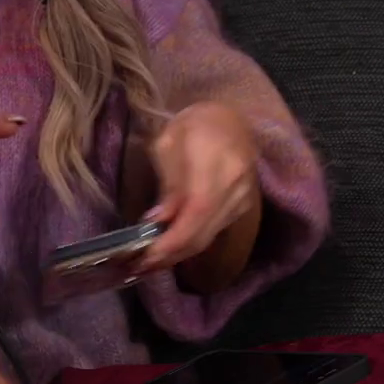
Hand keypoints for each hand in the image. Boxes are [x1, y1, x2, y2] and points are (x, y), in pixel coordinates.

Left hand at [134, 102, 259, 272]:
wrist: (231, 119)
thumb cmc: (194, 124)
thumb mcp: (169, 143)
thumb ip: (168, 184)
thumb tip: (158, 221)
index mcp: (217, 161)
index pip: (197, 211)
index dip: (173, 238)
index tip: (146, 254)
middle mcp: (235, 185)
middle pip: (203, 232)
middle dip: (170, 254)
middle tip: (139, 265)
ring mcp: (243, 198)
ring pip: (209, 237)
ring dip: (179, 253)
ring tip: (149, 260)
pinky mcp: (244, 206)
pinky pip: (215, 231)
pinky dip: (191, 243)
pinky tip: (171, 245)